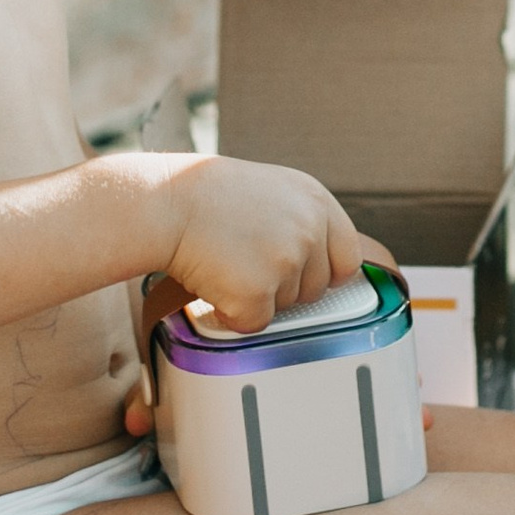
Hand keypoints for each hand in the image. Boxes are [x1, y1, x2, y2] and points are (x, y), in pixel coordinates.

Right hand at [159, 158, 360, 334]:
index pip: (348, 257)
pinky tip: (214, 282)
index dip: (326, 273)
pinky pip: (254, 324)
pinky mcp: (258, 293)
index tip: (305, 277)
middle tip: (247, 262)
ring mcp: (286, 262)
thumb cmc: (208, 195)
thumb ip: (302, 220)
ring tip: (227, 263)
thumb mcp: (273, 190)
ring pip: (284, 308)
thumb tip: (318, 260)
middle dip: (283, 287)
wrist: (166, 201)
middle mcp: (309, 230)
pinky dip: (231, 314)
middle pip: (316, 290)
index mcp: (317, 201)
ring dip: (256, 297)